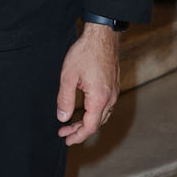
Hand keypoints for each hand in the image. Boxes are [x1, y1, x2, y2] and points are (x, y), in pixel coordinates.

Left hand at [56, 23, 119, 145]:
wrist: (102, 36)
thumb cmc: (85, 53)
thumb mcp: (68, 77)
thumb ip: (65, 99)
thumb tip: (62, 117)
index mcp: (99, 98)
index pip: (90, 126)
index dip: (78, 136)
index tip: (67, 140)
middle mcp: (110, 98)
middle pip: (96, 123)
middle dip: (80, 130)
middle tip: (64, 133)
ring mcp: (113, 92)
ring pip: (102, 116)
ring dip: (87, 122)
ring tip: (71, 123)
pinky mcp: (113, 86)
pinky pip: (105, 106)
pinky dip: (94, 113)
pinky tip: (84, 110)